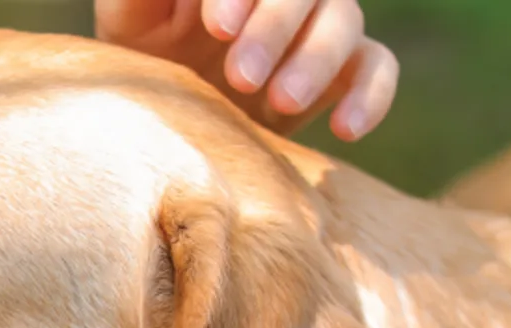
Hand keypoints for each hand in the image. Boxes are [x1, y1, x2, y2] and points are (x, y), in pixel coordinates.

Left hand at [95, 0, 398, 140]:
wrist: (165, 114)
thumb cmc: (142, 50)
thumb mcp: (132, 15)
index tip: (217, 27)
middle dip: (276, 28)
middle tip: (241, 76)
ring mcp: (318, 25)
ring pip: (346, 19)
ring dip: (317, 59)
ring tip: (280, 102)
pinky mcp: (343, 70)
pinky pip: (379, 66)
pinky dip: (371, 93)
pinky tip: (344, 129)